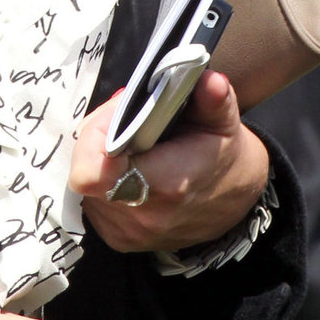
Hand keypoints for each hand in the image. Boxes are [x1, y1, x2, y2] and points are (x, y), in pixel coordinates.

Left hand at [71, 73, 269, 254]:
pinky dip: (101, 178)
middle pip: (86, 170)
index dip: (95, 135)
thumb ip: (213, 99)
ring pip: (85, 184)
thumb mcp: (224, 121)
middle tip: (124, 119)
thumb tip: (209, 81)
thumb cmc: (223, 155)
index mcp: (167, 184)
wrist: (233, 201)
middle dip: (97, 137)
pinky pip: (91, 200)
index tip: (118, 111)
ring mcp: (129, 232)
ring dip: (98, 158)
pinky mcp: (119, 239)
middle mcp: (144, 215)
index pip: (95, 170)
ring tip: (127, 142)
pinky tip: (126, 165)